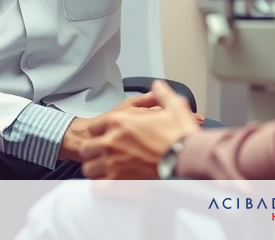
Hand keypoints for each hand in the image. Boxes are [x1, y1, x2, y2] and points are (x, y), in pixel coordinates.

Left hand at [77, 80, 200, 179]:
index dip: (100, 131)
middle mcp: (112, 142)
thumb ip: (162, 94)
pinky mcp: (118, 183)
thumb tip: (158, 86)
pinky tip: (108, 184)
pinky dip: (101, 186)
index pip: (94, 126)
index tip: (106, 135)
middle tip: (104, 152)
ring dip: (96, 169)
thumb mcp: (173, 106)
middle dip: (94, 150)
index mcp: (120, 121)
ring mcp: (113, 163)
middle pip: (87, 148)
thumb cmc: (180, 135)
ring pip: (90, 168)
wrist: (187, 159)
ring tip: (105, 168)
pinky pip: (97, 187)